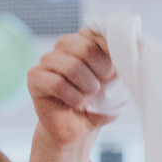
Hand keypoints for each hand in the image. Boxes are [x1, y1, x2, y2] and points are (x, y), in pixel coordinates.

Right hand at [29, 29, 118, 148]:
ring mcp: (46, 60)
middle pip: (84, 46)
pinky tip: (79, 104)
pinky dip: (74, 97)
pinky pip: (57, 83)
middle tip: (102, 86)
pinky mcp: (34, 78)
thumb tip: (127, 51)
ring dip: (87, 86)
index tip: (114, 72)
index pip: (96, 32)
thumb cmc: (98, 104)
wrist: (79, 130)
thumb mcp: (115, 82)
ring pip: (70, 66)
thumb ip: (119, 63)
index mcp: (83, 40)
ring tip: (90, 97)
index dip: (109, 51)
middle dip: (100, 70)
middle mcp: (63, 46)